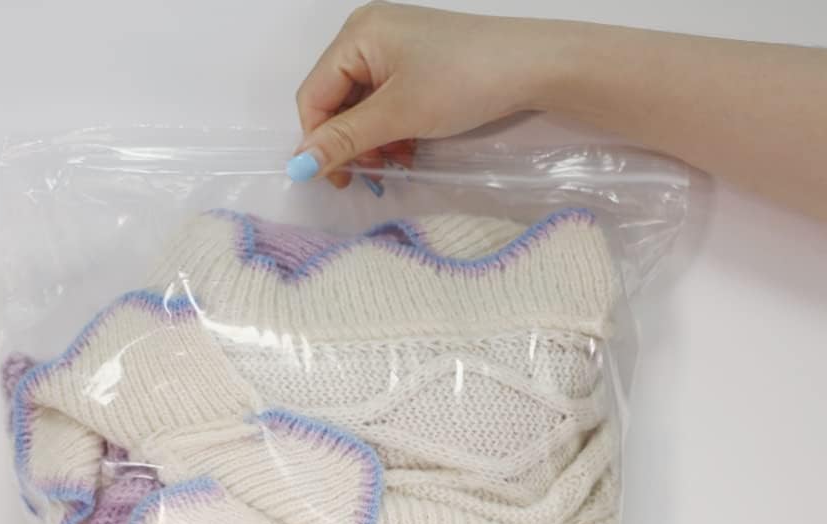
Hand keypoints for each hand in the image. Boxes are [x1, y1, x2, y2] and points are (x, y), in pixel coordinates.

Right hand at [291, 3, 571, 185]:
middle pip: (335, 103)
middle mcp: (368, 36)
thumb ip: (344, 140)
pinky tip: (409, 151)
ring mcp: (393, 50)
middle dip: (350, 144)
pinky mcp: (415, 65)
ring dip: (372, 143)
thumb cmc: (462, 81)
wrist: (533, 67)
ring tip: (397, 164)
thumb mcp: (398, 114)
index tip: (338, 181)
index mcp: (356, 35)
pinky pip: (385, 104)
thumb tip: (297, 166)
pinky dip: (391, 132)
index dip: (317, 142)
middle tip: (372, 175)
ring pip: (361, 109)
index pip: (313, 97)